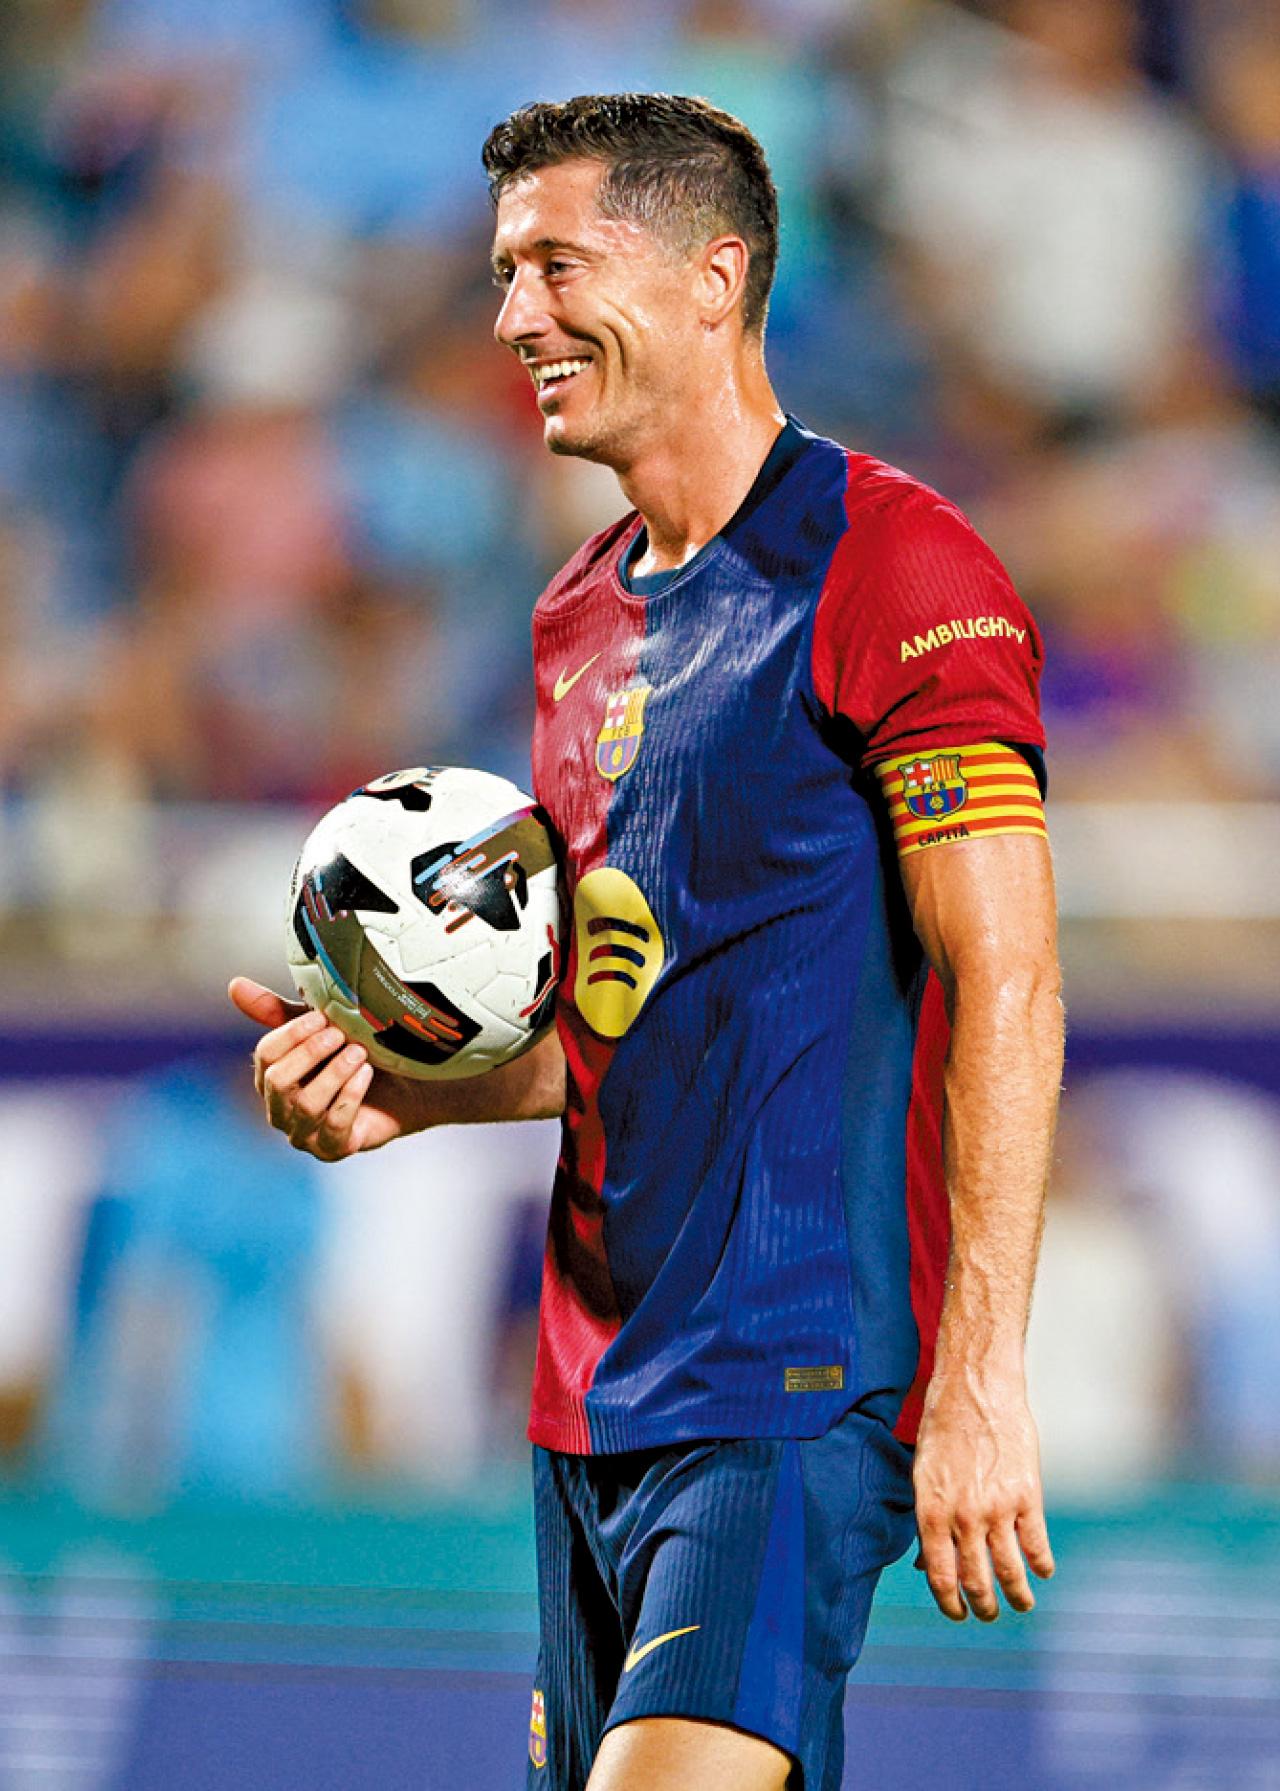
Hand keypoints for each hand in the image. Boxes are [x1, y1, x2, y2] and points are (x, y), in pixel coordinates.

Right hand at [228, 977, 421, 1160]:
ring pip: (306, 1105)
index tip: (320, 1016)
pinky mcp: (332, 1149)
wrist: (401, 1090)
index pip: (266, 1056)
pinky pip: (335, 1126)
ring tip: (358, 1052)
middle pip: (278, 1081)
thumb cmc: (352, 1057)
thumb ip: (279, 1012)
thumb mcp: (319, 1031)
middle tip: (339, 1033)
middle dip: (309, 1054)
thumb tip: (234, 984)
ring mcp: (304, 1133)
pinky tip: (366, 1074)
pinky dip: (350, 1096)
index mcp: (273, 1078)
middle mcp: (281, 1109)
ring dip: (334, 1073)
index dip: (291, 1034)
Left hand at [912, 1371, 1054, 1622]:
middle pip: (976, 1580)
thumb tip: (925, 1564)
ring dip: (1017, 1596)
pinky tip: (1043, 1571)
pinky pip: (1036, 1545)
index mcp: (931, 1510)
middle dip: (984, 1606)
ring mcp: (997, 1508)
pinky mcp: (1027, 1495)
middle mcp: (963, 1516)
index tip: (959, 1614)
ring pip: (1010, 1571)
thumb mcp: (923, 1472)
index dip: (950, 1603)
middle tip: (989, 1613)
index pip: (940, 1575)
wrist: (976, 1386)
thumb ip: (927, 1519)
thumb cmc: (944, 1425)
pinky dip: (1042, 1565)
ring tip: (1021, 1604)